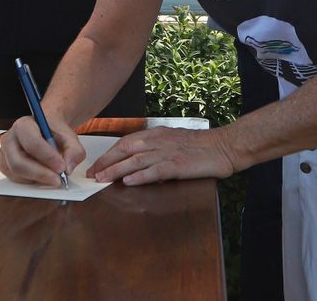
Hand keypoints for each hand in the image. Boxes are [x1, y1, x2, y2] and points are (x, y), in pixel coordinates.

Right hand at [0, 114, 84, 186]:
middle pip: (18, 163)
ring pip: (17, 174)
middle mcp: (9, 139)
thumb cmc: (52, 131)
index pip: (32, 143)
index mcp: (23, 126)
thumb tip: (68, 167)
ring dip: (37, 179)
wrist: (44, 129)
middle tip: (58, 180)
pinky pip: (16, 179)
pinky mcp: (5, 166)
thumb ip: (74, 150)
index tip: (61, 167)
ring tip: (53, 176)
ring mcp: (4, 154)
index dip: (47, 158)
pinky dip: (32, 181)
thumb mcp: (68, 135)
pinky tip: (43, 175)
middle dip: (40, 174)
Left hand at [87, 126, 237, 185]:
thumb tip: (137, 160)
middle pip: (126, 149)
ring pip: (136, 160)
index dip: (109, 154)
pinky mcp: (178, 165)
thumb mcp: (174, 141)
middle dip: (106, 162)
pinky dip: (140, 176)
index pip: (126, 142)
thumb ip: (156, 148)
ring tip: (102, 179)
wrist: (224, 146)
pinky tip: (128, 182)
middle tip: (92, 174)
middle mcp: (159, 141)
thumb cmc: (202, 146)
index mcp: (157, 134)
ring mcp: (168, 153)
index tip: (96, 165)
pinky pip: (155, 171)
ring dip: (117, 170)